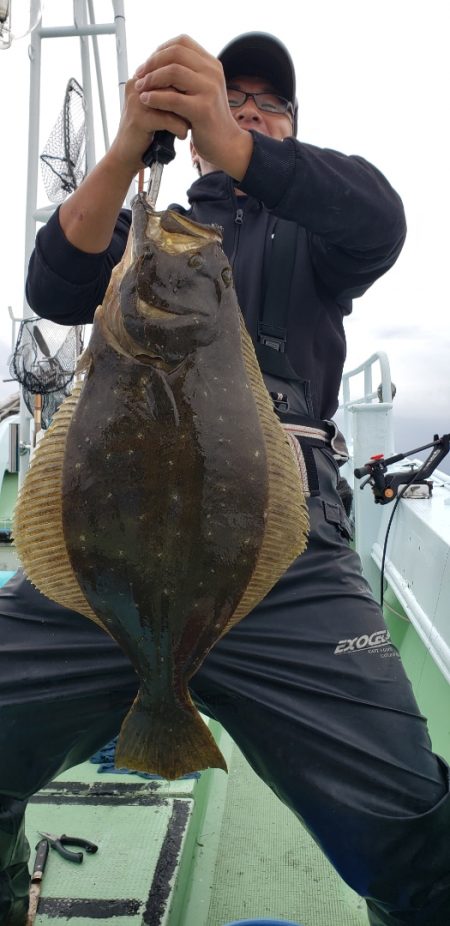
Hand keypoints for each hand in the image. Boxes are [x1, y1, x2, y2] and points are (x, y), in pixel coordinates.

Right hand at [108, 69, 189, 175]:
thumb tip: (196, 85)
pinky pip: (168, 119)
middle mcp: (137, 85)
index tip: (194, 101)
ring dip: (186, 115)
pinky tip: (181, 136)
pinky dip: (179, 129)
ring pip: (173, 98)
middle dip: (188, 99)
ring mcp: (137, 101)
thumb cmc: (146, 133)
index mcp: (141, 78)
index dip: (186, 86)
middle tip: (195, 114)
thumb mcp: (159, 108)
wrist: (126, 157)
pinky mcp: (139, 119)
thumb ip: (170, 93)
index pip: (171, 68)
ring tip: (189, 125)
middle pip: (173, 81)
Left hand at [133, 35, 252, 178]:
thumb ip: (185, 75)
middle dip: (152, 63)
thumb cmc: (206, 119)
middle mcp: (213, 72)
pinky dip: (155, 98)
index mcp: (211, 64)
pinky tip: (145, 101)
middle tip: (138, 75)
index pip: (182, 42)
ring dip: (151, 78)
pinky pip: (173, 98)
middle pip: (175, 53)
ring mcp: (210, 89)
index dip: (160, 50)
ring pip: (173, 71)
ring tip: (140, 88)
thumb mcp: (198, 90)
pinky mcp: (203, 109)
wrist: (225, 144)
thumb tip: (155, 60)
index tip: (147, 64)